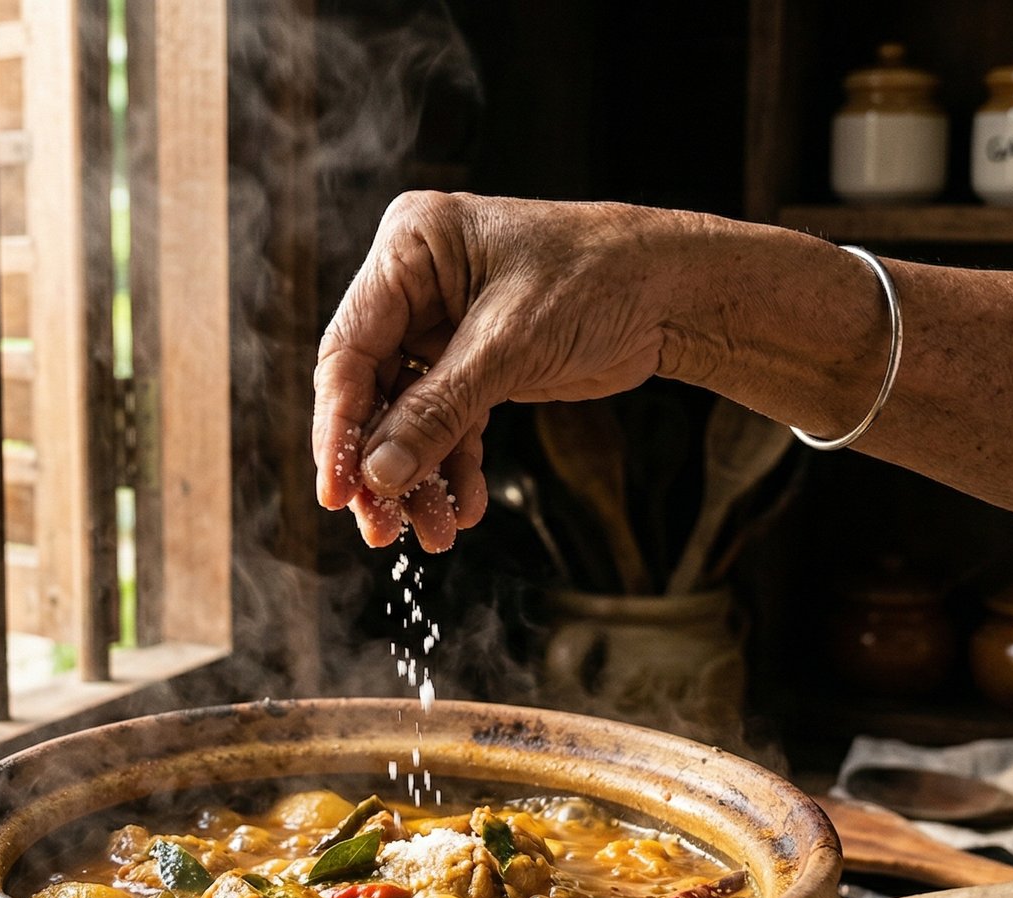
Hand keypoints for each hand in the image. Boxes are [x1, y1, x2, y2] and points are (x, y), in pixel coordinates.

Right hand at [313, 192, 679, 550]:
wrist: (675, 291)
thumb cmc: (598, 279)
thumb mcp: (510, 346)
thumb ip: (438, 412)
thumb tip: (378, 476)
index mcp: (409, 247)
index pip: (349, 349)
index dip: (339, 426)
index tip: (337, 493)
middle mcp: (415, 285)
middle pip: (371, 390)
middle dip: (379, 464)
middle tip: (378, 527)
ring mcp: (441, 327)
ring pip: (407, 417)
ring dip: (418, 478)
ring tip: (432, 534)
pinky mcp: (472, 364)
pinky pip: (446, 424)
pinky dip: (453, 468)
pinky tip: (465, 509)